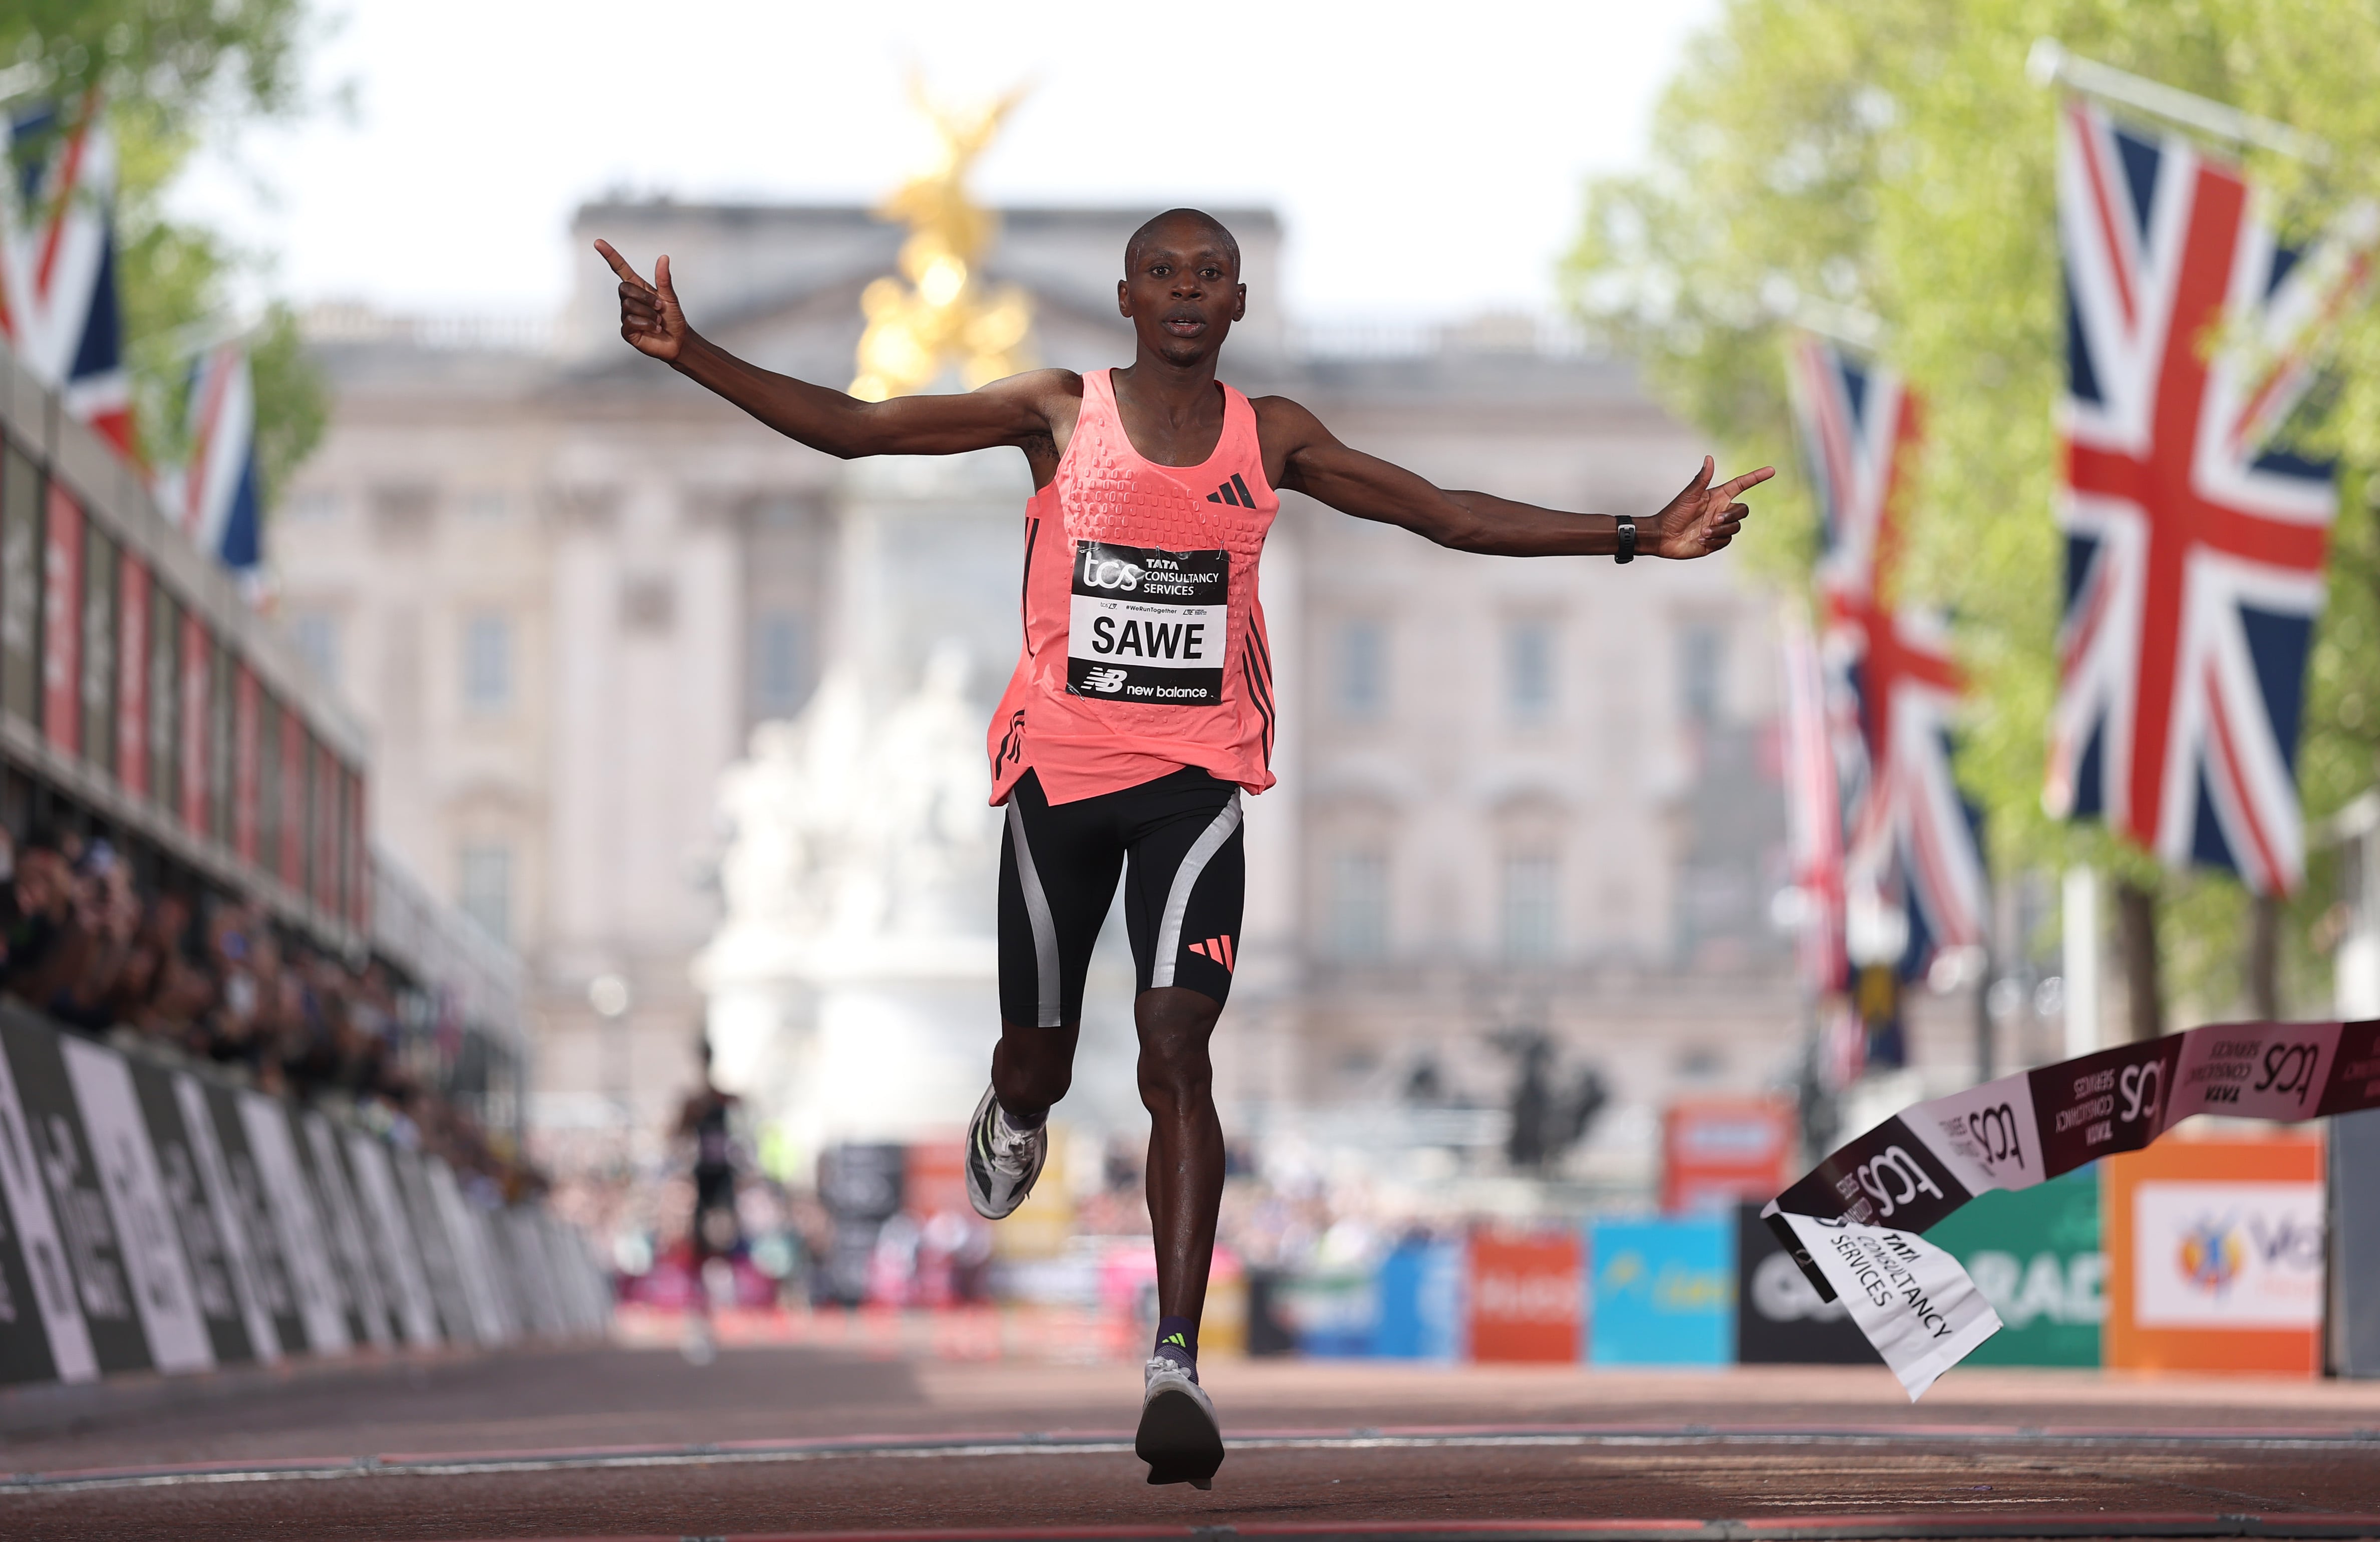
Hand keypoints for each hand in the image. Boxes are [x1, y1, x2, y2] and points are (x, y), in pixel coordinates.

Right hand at [594, 239, 690, 361]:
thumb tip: (664, 257)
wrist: (679, 341)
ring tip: (659, 321)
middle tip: (660, 307)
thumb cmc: (673, 318)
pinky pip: (630, 321)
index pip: (620, 269)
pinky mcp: (627, 331)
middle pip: (624, 288)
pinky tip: (655, 329)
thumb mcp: (670, 297)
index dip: (610, 256)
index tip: (598, 242)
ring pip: (629, 306)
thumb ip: (664, 279)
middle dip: (645, 297)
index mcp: (638, 288)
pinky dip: (647, 324)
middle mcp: (628, 300)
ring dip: (649, 314)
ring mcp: (626, 316)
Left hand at [1647, 455, 1772, 558]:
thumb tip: (1709, 458)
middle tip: (1715, 519)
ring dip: (1721, 529)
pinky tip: (1701, 539)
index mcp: (1717, 496)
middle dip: (1732, 515)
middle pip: (1743, 510)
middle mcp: (1721, 510)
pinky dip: (1716, 540)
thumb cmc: (1673, 513)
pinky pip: (1727, 540)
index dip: (1756, 478)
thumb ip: (1701, 479)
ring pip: (1736, 527)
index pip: (1741, 485)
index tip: (1771, 471)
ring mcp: (1719, 526)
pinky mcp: (1716, 541)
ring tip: (1704, 532)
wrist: (1663, 536)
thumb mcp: (1688, 496)